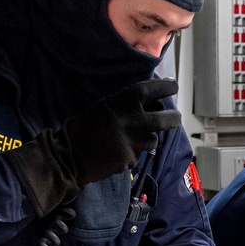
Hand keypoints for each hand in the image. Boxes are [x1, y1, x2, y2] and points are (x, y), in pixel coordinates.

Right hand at [5, 78, 181, 215]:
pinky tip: (120, 150)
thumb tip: (149, 102)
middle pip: (167, 118)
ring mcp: (134, 142)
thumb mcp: (104, 106)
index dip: (167, 87)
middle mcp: (133, 120)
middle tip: (175, 117)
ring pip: (154, 138)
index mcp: (123, 101)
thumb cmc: (83, 126)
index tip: (173, 85)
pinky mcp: (132, 159)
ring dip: (149, 137)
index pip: (154, 89)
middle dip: (174, 118)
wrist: (69, 155)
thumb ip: (126, 105)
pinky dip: (134, 152)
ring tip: (135, 137)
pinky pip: (140, 153)